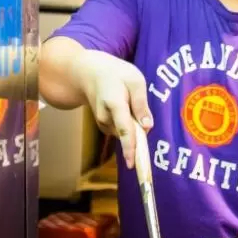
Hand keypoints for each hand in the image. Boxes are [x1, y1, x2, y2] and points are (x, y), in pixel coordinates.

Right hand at [78, 53, 152, 168]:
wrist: (90, 74)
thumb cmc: (116, 75)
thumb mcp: (135, 80)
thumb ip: (141, 104)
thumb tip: (148, 127)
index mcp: (114, 104)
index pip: (125, 129)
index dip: (130, 147)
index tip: (133, 164)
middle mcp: (106, 118)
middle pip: (129, 134)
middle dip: (141, 129)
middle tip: (137, 105)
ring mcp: (104, 124)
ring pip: (128, 133)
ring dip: (135, 123)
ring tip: (128, 99)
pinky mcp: (105, 127)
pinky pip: (125, 131)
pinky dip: (130, 123)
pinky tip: (124, 107)